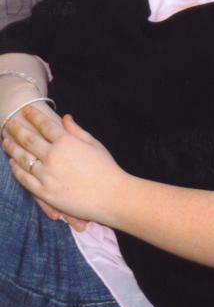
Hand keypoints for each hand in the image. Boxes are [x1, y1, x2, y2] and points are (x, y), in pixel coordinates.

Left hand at [3, 105, 125, 224]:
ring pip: (23, 158)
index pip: (44, 125)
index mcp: (66, 141)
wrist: (110, 195)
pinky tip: (12, 163)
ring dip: (12, 148)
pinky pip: (25, 179)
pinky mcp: (45, 192)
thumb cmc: (105, 167)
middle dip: (17, 129)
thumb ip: (76, 130)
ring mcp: (47, 175)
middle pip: (29, 139)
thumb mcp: (93, 143)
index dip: (33, 116)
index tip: (25, 110)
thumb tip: (65, 117)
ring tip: (5, 141)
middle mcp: (53, 156)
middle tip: (9, 123)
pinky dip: (17, 169)